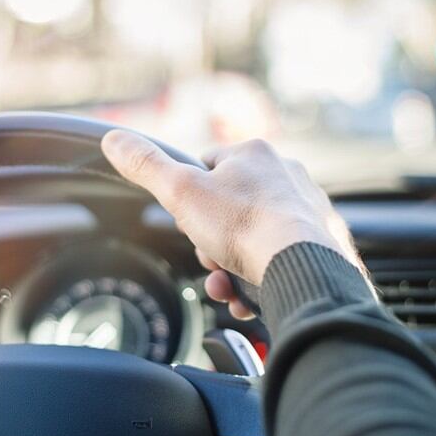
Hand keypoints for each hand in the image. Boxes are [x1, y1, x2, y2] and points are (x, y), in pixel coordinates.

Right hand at [101, 130, 361, 318]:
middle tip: (211, 261)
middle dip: (212, 243)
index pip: (208, 166)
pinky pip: (279, 260)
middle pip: (230, 210)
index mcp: (254, 154)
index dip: (191, 199)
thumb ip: (146, 166)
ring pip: (253, 239)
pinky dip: (260, 281)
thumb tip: (113, 138)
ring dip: (231, 269)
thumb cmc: (243, 225)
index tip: (190, 222)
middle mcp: (286, 175)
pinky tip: (249, 297)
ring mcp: (307, 209)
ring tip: (228, 287)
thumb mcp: (181, 192)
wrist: (302, 266)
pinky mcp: (322, 242)